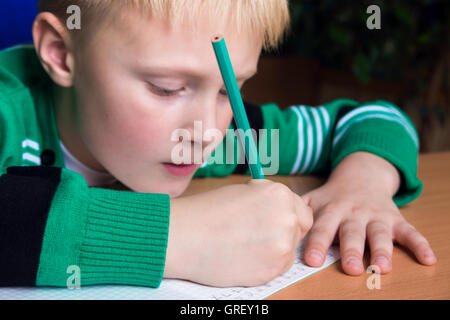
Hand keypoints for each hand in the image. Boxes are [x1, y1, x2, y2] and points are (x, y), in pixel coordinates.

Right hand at [164, 179, 312, 286]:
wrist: (184, 237)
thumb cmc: (207, 212)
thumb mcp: (243, 191)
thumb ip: (268, 200)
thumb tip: (280, 208)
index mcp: (280, 195)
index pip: (302, 209)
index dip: (288, 215)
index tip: (275, 220)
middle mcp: (287, 219)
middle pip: (298, 229)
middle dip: (283, 231)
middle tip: (258, 234)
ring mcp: (282, 246)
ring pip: (289, 249)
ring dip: (274, 248)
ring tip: (245, 244)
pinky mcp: (272, 270)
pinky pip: (278, 267)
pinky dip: (266, 264)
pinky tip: (244, 256)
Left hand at [302, 152, 436, 274]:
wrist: (361, 176)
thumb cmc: (332, 196)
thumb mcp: (314, 198)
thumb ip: (299, 211)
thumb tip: (280, 223)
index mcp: (332, 210)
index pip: (322, 228)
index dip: (317, 244)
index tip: (312, 260)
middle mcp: (354, 213)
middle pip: (352, 233)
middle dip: (351, 250)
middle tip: (350, 268)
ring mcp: (376, 216)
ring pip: (380, 234)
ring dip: (382, 250)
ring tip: (382, 267)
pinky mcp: (395, 219)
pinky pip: (410, 232)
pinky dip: (420, 245)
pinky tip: (428, 259)